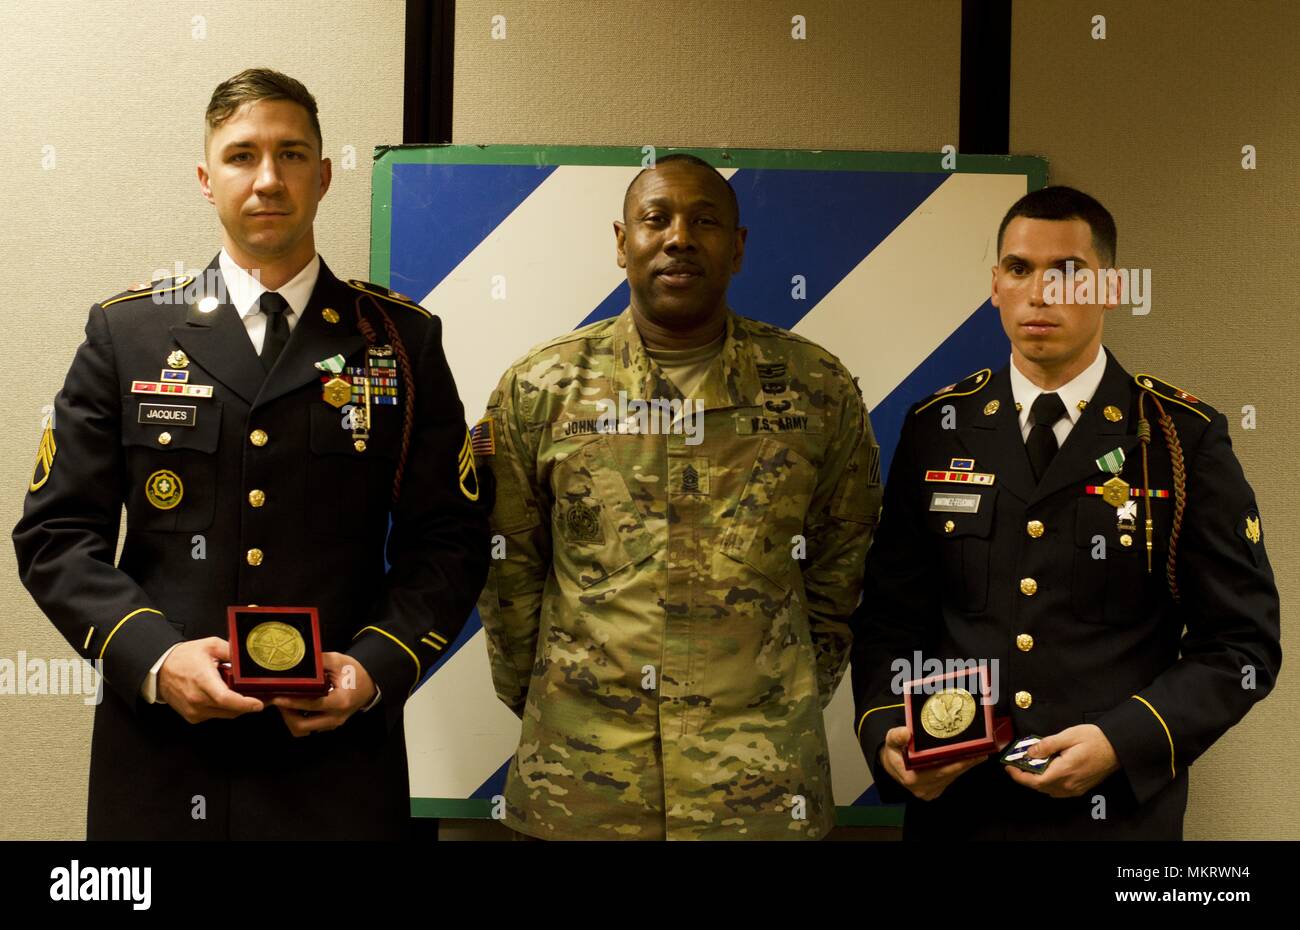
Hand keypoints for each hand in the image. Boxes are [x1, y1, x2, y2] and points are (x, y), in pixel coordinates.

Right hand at [158, 637, 264, 722]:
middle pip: (229, 709)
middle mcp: (196, 699)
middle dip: (249, 705)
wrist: (160, 669)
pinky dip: (226, 710)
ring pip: (225, 715)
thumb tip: (248, 657)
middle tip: (266, 698)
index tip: (259, 703)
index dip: (244, 703)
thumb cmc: (184, 657)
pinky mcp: (192, 717)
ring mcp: (194, 710)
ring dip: (239, 708)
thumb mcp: (210, 645)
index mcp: (202, 679)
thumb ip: (231, 650)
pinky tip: (231, 699)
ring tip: (250, 697)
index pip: (225, 698)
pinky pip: (216, 716)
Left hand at [270, 652, 376, 737]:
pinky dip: (297, 719)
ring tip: (285, 703)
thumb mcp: (338, 661)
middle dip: (286, 714)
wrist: (368, 684)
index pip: (311, 705)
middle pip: (302, 726)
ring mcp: (332, 724)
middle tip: (278, 699)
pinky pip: (308, 728)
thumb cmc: (354, 672)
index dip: (292, 702)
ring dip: (290, 719)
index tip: (277, 697)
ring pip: (302, 730)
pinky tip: (294, 706)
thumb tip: (296, 660)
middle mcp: (336, 718)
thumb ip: (318, 661)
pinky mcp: (328, 726)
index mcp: (340, 701)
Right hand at [878, 726, 987, 800]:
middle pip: (950, 774)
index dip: (957, 763)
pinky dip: (959, 768)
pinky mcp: (935, 791)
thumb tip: (905, 733)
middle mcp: (922, 789)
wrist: (891, 765)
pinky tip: (969, 759)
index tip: (971, 754)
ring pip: (952, 777)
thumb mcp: (890, 741)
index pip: (940, 771)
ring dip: (966, 765)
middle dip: (966, 762)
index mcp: (911, 778)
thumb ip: (896, 736)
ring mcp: (929, 792)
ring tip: (979, 752)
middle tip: (982, 750)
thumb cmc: (893, 751)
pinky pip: (950, 779)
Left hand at [1004, 724, 1119, 796]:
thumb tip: (1030, 752)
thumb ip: (1047, 745)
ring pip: (1048, 790)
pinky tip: (1046, 770)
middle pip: (1039, 787)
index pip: (1034, 781)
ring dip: (1036, 780)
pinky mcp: (1080, 789)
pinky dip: (1048, 783)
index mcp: (1064, 771)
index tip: (1009, 767)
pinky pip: (1058, 790)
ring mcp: (1075, 789)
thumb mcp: (1068, 736)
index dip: (1019, 776)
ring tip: (1030, 765)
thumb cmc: (1095, 739)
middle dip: (1025, 776)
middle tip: (1017, 763)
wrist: (1118, 747)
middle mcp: (1069, 785)